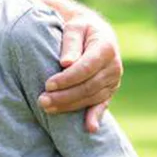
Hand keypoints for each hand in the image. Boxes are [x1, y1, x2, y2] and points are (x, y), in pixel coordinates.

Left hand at [39, 9, 122, 131]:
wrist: (94, 32)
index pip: (86, 67)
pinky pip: (103, 104)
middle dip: (64, 95)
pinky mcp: (110, 90)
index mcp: (106, 47)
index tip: (48, 84)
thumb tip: (66, 63)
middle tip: (42, 101)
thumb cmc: (79, 28)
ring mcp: (114, 80)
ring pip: (92, 97)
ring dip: (70, 105)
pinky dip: (96, 116)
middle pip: (88, 86)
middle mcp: (114, 66)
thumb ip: (70, 43)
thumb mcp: (74, 27)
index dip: (67, 78)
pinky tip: (89, 128)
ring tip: (47, 108)